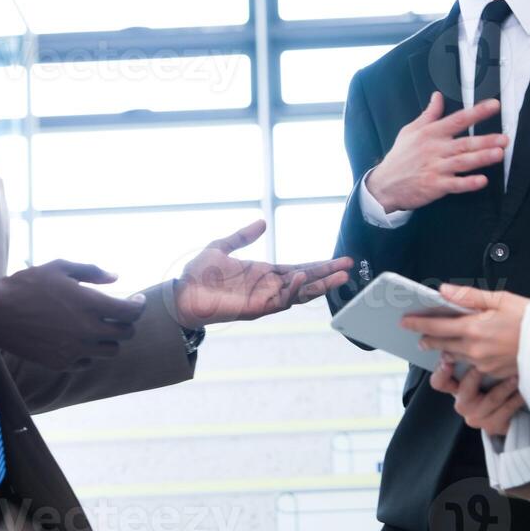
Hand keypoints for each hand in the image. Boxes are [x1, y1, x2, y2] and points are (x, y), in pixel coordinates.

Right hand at [0, 260, 146, 370]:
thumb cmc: (28, 284)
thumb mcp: (60, 267)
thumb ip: (92, 272)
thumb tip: (115, 278)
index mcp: (90, 305)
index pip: (131, 313)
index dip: (139, 306)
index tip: (137, 300)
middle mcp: (87, 331)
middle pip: (125, 334)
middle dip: (126, 322)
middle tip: (118, 313)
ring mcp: (74, 350)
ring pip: (110, 352)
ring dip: (111, 339)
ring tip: (100, 327)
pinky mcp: (61, 363)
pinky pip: (87, 362)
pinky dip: (90, 352)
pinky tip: (80, 339)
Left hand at [172, 219, 353, 328]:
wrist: (180, 294)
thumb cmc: (197, 274)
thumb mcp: (222, 247)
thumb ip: (243, 236)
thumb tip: (262, 222)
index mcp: (264, 273)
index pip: (299, 268)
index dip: (320, 265)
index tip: (340, 260)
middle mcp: (268, 287)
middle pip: (306, 281)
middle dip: (328, 274)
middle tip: (349, 266)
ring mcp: (264, 299)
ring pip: (299, 293)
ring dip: (319, 284)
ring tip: (340, 275)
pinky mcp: (255, 308)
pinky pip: (280, 300)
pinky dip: (293, 289)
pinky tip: (303, 276)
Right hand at [364, 93, 506, 212]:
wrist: (384, 185)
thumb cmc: (399, 158)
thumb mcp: (409, 131)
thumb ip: (428, 115)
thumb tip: (437, 97)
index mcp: (430, 134)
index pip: (457, 119)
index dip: (477, 112)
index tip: (494, 105)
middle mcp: (435, 149)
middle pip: (464, 142)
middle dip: (485, 140)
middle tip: (504, 137)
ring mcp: (435, 168)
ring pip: (462, 162)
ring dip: (481, 158)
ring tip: (498, 154)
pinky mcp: (435, 186)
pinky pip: (455, 184)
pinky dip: (468, 183)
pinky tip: (481, 181)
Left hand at [400, 283, 529, 377]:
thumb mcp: (500, 299)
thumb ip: (468, 296)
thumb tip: (443, 291)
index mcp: (474, 328)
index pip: (437, 326)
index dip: (418, 323)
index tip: (404, 321)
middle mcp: (474, 349)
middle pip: (442, 344)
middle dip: (428, 339)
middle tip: (418, 335)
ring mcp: (483, 364)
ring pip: (455, 356)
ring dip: (445, 349)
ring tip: (439, 343)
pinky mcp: (493, 374)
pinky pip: (471, 366)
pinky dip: (464, 357)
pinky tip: (464, 352)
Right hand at [430, 355, 524, 435]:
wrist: (508, 415)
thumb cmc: (492, 386)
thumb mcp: (479, 372)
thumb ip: (471, 358)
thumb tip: (469, 335)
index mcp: (455, 389)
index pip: (439, 382)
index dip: (441, 372)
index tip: (447, 360)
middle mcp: (463, 404)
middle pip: (465, 390)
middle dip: (477, 376)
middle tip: (487, 364)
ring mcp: (476, 417)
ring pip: (491, 399)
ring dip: (505, 386)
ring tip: (515, 375)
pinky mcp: (492, 426)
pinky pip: (506, 410)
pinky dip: (516, 398)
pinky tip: (523, 389)